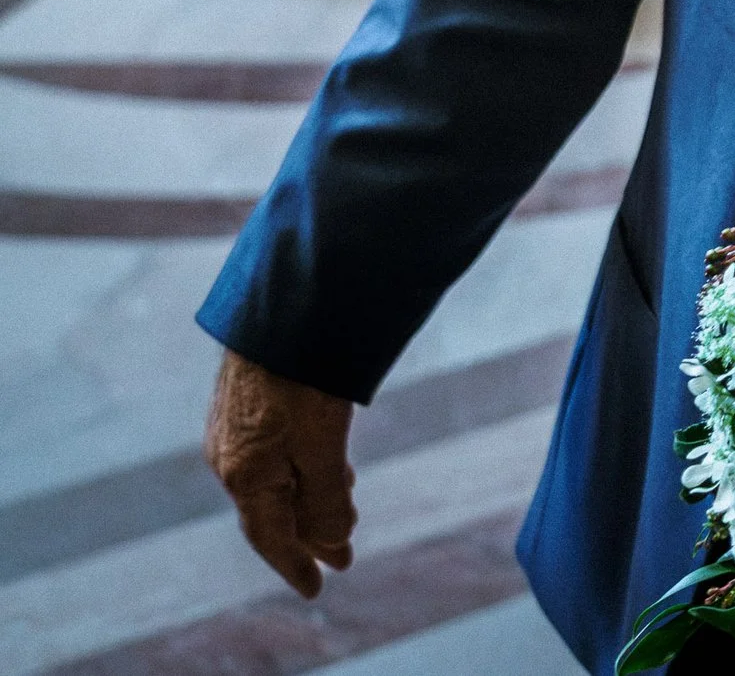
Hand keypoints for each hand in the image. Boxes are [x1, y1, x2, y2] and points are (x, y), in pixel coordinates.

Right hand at [203, 350, 357, 597]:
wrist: (279, 309)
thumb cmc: (302, 378)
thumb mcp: (323, 446)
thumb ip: (326, 499)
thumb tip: (332, 543)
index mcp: (246, 476)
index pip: (270, 537)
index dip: (295, 564)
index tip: (318, 587)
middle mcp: (229, 459)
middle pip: (272, 512)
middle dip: (309, 535)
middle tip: (342, 556)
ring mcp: (231, 432)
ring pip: (275, 481)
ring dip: (309, 501)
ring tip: (343, 511)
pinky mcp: (242, 406)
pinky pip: (273, 455)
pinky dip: (302, 471)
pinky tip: (327, 466)